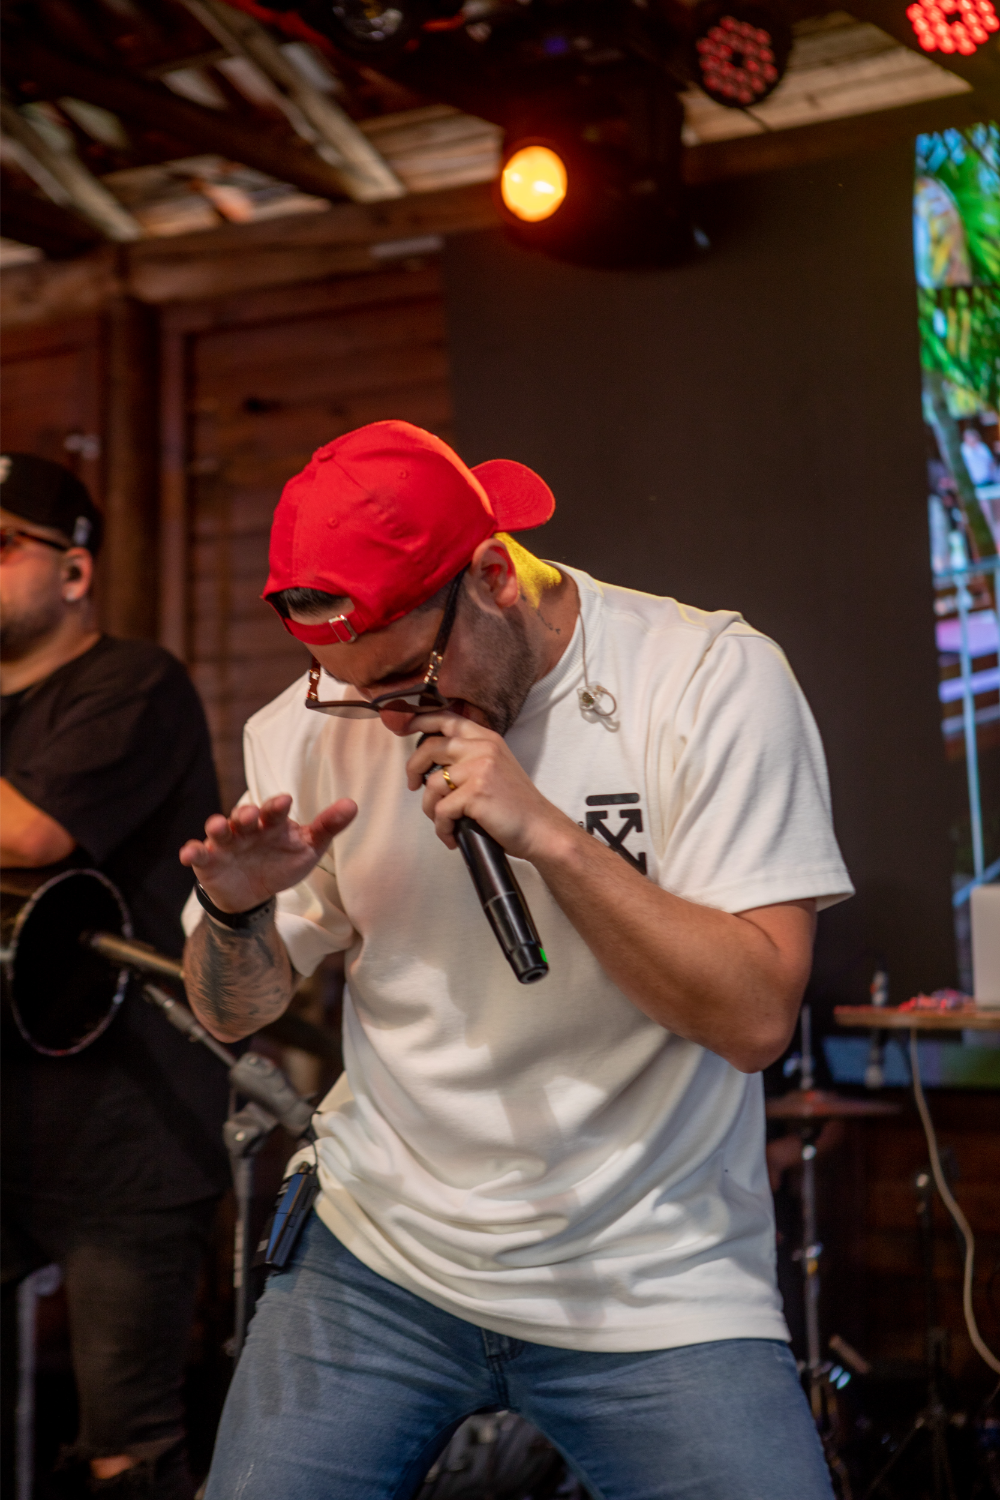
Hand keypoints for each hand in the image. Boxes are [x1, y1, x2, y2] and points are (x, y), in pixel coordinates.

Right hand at [179, 794, 356, 912]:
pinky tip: (189, 854)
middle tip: (250, 815)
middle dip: (245, 814)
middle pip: (243, 816)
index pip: (274, 811)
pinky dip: (192, 852)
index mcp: (271, 823)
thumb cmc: (282, 862)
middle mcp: (247, 829)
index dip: (277, 806)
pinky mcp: (208, 862)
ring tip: (218, 826)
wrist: (255, 894)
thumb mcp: (308, 848)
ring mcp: (226, 844)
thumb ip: (328, 827)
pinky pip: (198, 854)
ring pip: (219, 830)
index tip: (284, 801)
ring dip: (217, 827)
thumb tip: (353, 804)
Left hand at [405, 712, 576, 861]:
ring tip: (444, 822)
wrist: (541, 829)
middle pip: (431, 747)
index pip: (448, 719)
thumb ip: (471, 758)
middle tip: (413, 785)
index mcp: (487, 739)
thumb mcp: (496, 768)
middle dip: (413, 767)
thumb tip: (432, 764)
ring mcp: (479, 768)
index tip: (406, 726)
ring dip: (431, 808)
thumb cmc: (516, 806)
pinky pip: (441, 810)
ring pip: (432, 784)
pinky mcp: (475, 792)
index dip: (422, 720)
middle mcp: (483, 748)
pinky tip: (451, 836)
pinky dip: (442, 828)